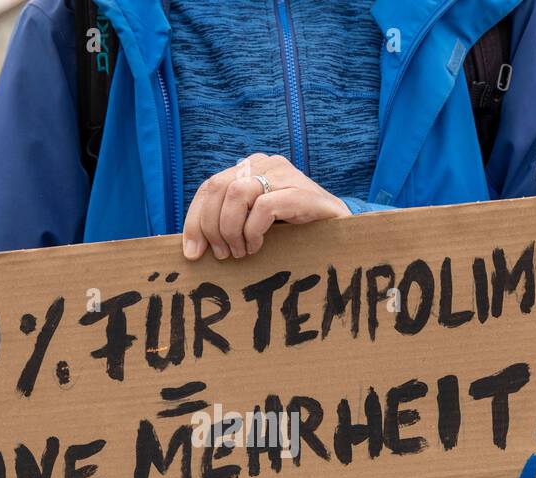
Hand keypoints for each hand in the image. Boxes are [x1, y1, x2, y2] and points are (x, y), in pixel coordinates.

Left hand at [183, 153, 349, 259]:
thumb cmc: (296, 231)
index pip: (210, 187)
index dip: (195, 220)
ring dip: (232, 230)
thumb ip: (230, 222)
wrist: (343, 232)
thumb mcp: (256, 223)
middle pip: (218, 188)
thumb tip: (193, 249)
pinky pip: (264, 208)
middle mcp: (265, 164)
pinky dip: (254, 231)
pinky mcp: (301, 192)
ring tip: (242, 252)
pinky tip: (259, 246)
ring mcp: (284, 175)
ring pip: (237, 194)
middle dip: (211, 227)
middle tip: (222, 255)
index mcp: (251, 168)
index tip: (192, 252)